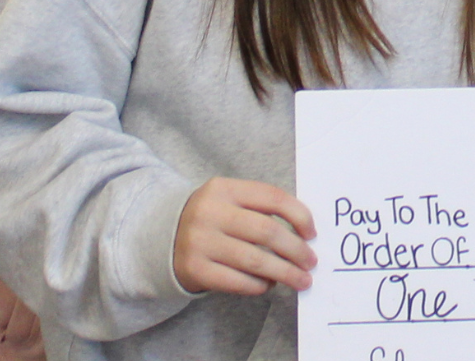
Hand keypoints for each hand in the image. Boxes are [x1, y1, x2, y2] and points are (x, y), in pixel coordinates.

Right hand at [172, 177, 316, 296]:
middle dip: (296, 250)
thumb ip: (261, 208)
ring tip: (301, 280)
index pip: (271, 197)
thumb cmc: (212, 219)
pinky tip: (269, 284)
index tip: (312, 234)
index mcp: (223, 188)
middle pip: (266, 231)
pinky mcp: (195, 269)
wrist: (163, 237)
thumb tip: (304, 233)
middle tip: (311, 262)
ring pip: (255, 260)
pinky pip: (237, 281)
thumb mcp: (229, 201)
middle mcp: (209, 212)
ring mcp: (199, 242)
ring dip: (284, 272)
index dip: (299, 215)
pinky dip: (260, 285)